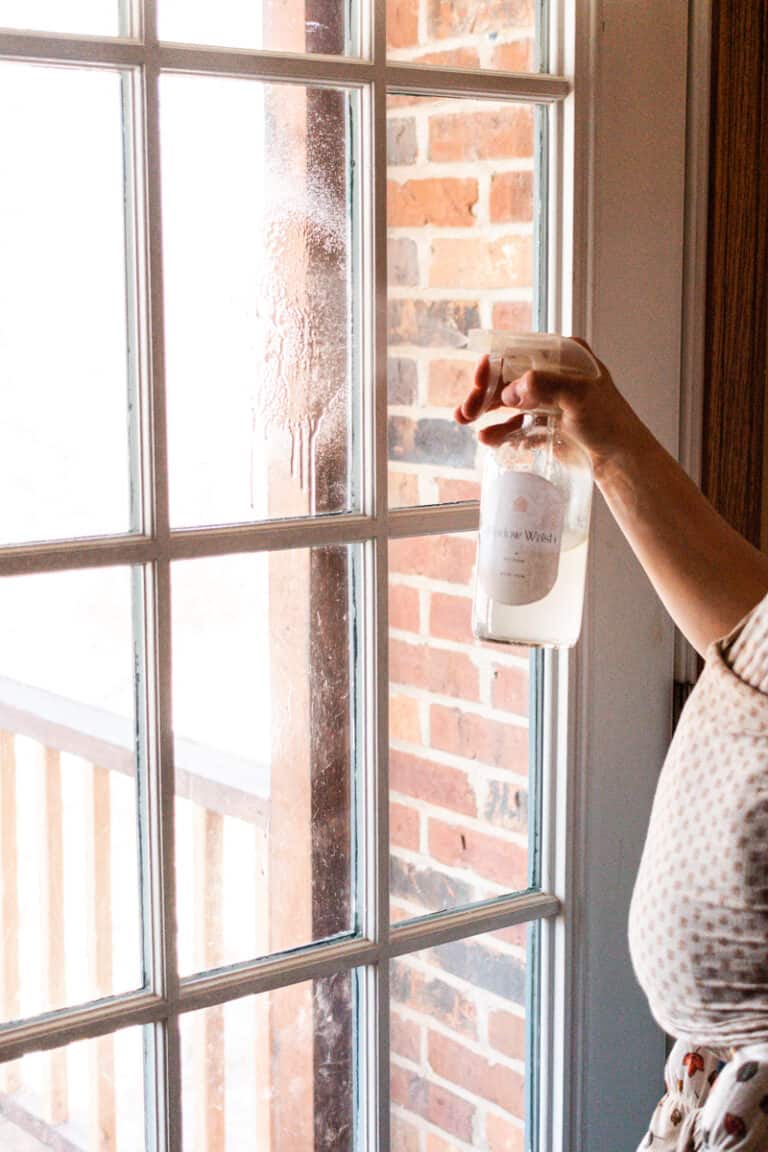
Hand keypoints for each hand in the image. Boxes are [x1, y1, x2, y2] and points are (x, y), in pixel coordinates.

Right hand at [454, 337, 640, 473]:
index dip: (496, 365)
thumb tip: (511, 390)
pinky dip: (497, 430)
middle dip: (483, 391)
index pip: (520, 352)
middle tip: (466, 409)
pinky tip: (486, 438)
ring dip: (483, 410)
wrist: (618, 459)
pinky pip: (513, 424)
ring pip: (505, 400)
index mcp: (564, 355)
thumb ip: (545, 385)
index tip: (479, 380)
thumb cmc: (608, 422)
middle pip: (507, 376)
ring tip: (464, 421)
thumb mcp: (580, 396)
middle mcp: (552, 374)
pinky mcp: (541, 423)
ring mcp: (545, 399)